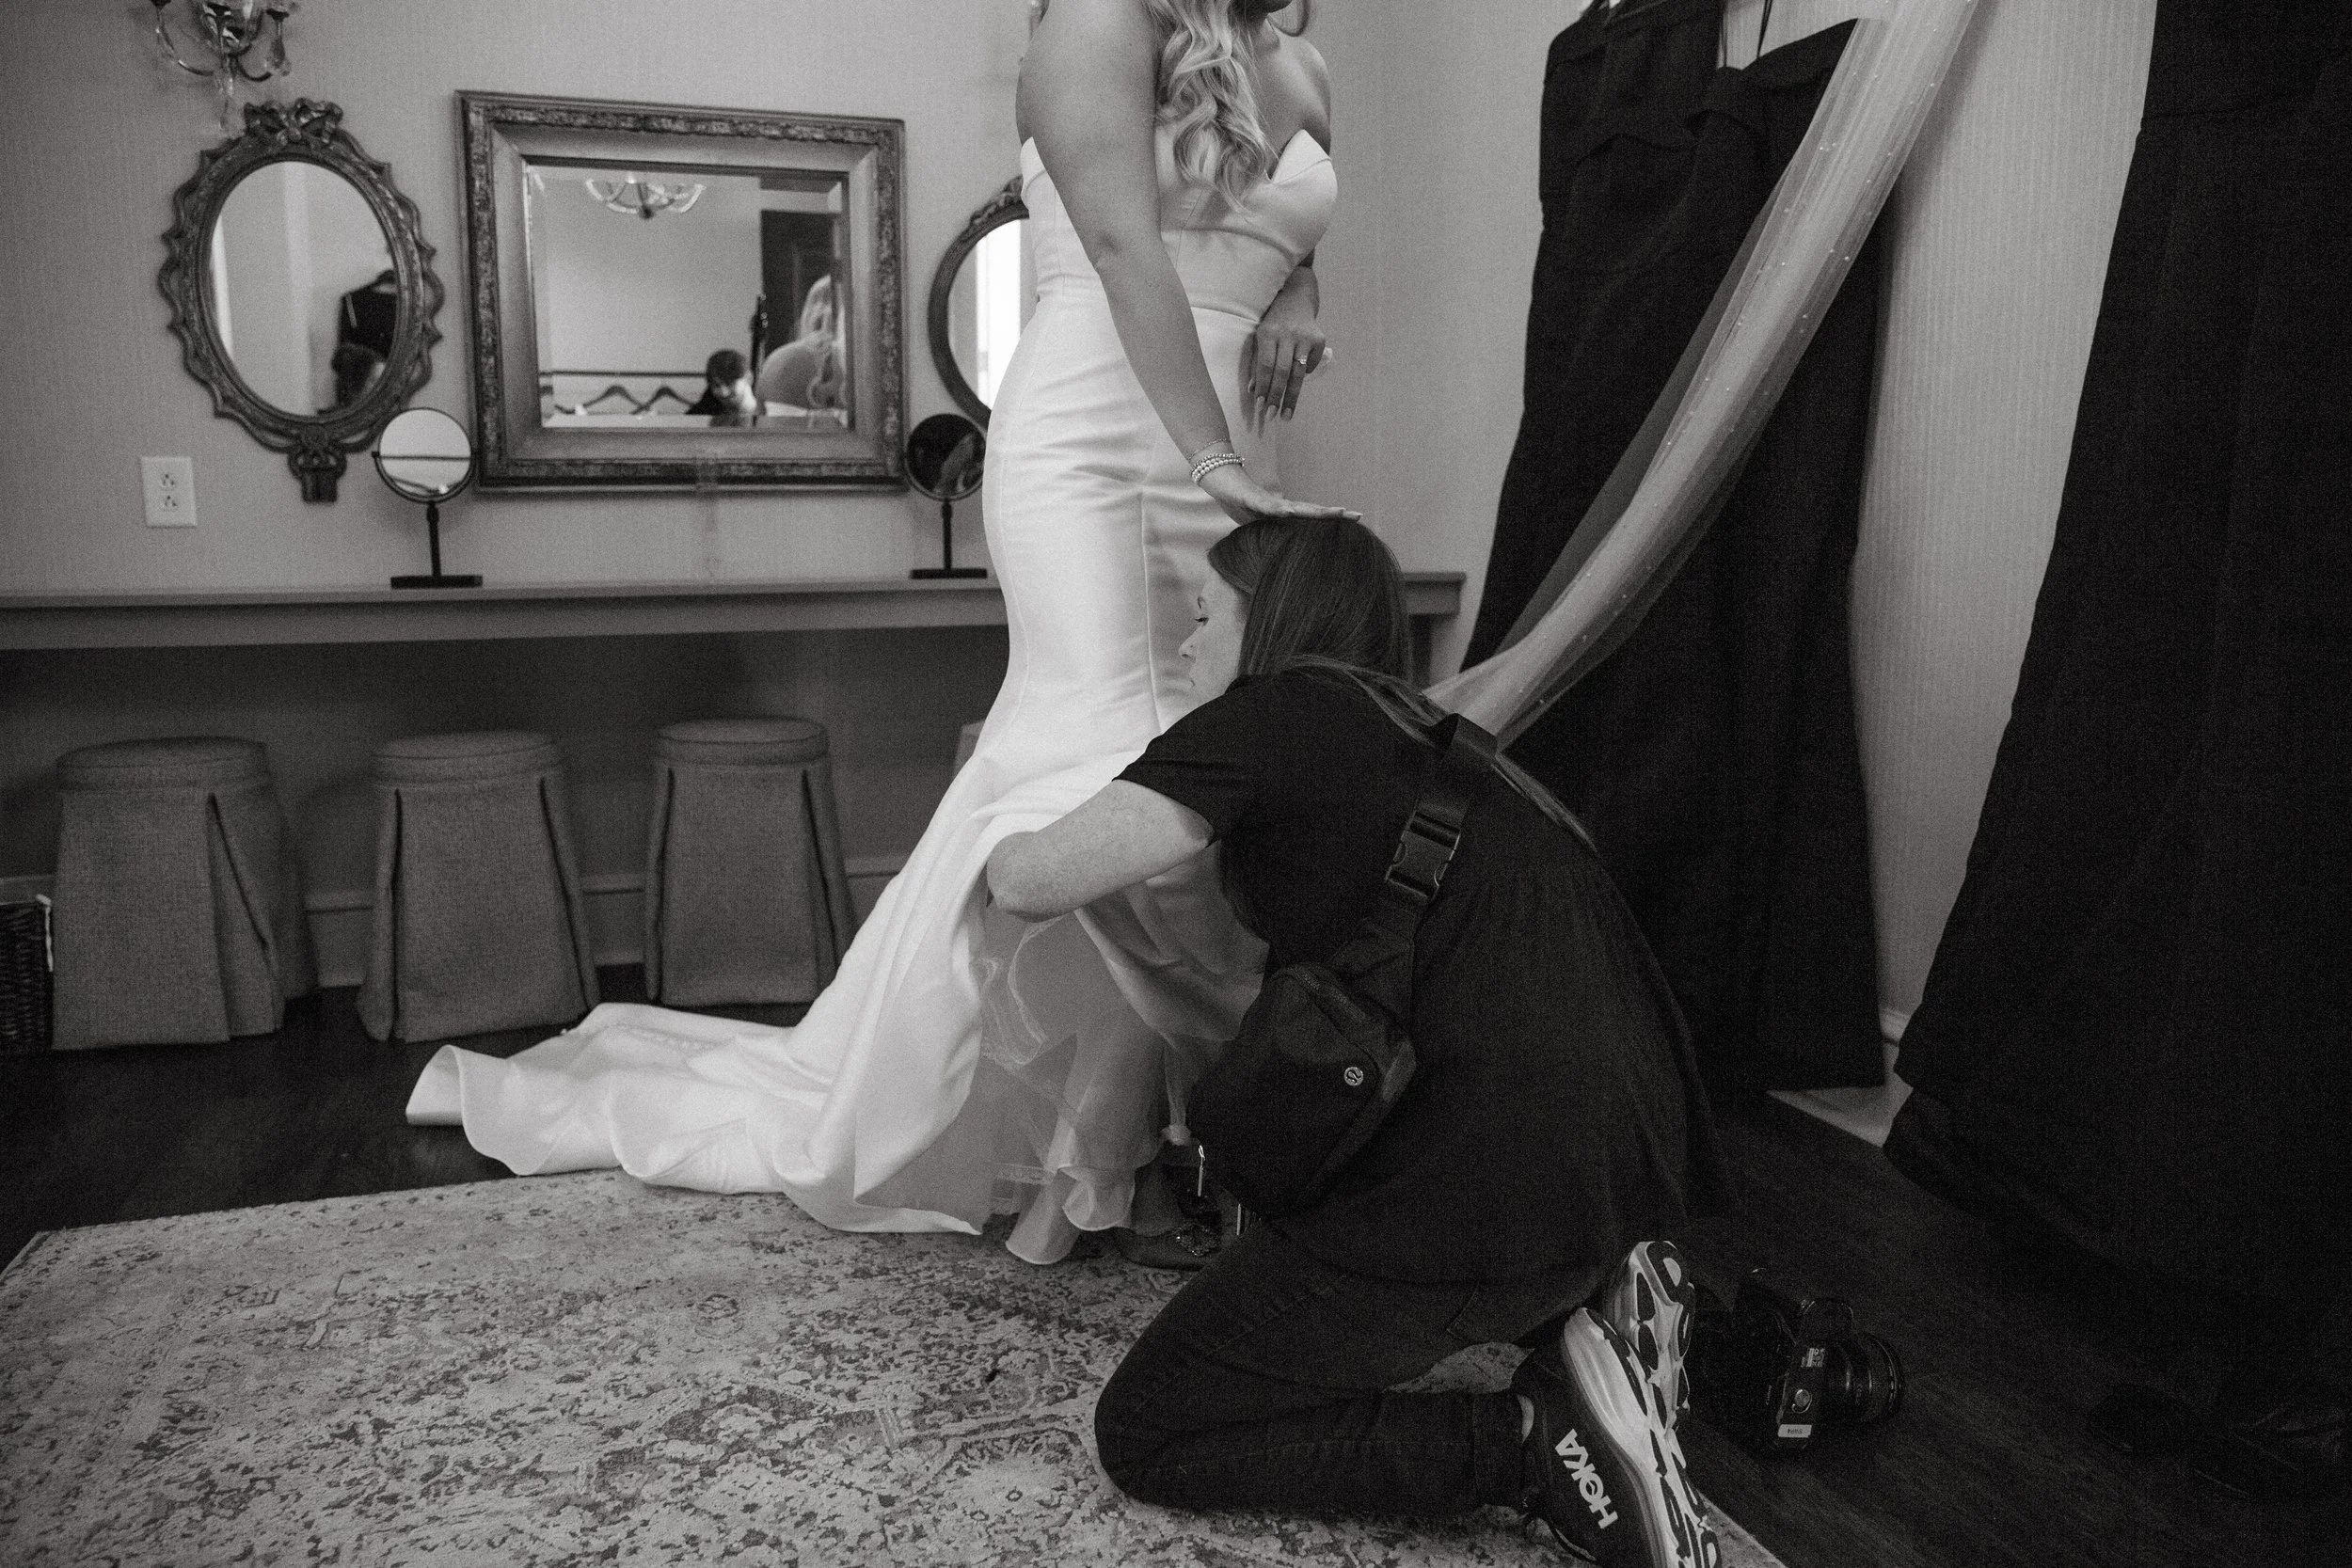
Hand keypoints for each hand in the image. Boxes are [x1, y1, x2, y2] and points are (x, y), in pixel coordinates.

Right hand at [1196, 461, 1359, 526]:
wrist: (1219, 480)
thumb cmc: (1239, 501)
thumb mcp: (1258, 525)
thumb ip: (1272, 533)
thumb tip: (1282, 551)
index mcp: (1284, 513)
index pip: (1312, 518)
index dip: (1332, 519)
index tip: (1354, 519)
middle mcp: (1280, 506)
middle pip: (1311, 511)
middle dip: (1334, 514)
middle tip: (1357, 515)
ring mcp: (1267, 502)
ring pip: (1295, 507)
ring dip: (1314, 511)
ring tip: (1334, 513)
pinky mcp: (1250, 498)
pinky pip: (1266, 505)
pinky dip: (1279, 509)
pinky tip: (1291, 511)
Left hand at [1243, 298, 1326, 431]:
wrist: (1296, 297)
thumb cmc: (1273, 322)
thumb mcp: (1260, 336)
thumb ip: (1256, 362)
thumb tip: (1253, 390)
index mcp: (1268, 333)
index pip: (1266, 366)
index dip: (1263, 387)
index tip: (1260, 407)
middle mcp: (1287, 334)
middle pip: (1282, 372)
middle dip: (1277, 397)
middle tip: (1272, 417)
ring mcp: (1305, 337)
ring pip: (1298, 373)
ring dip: (1291, 397)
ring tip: (1287, 415)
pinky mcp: (1319, 340)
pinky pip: (1309, 365)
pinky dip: (1302, 375)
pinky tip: (1296, 380)